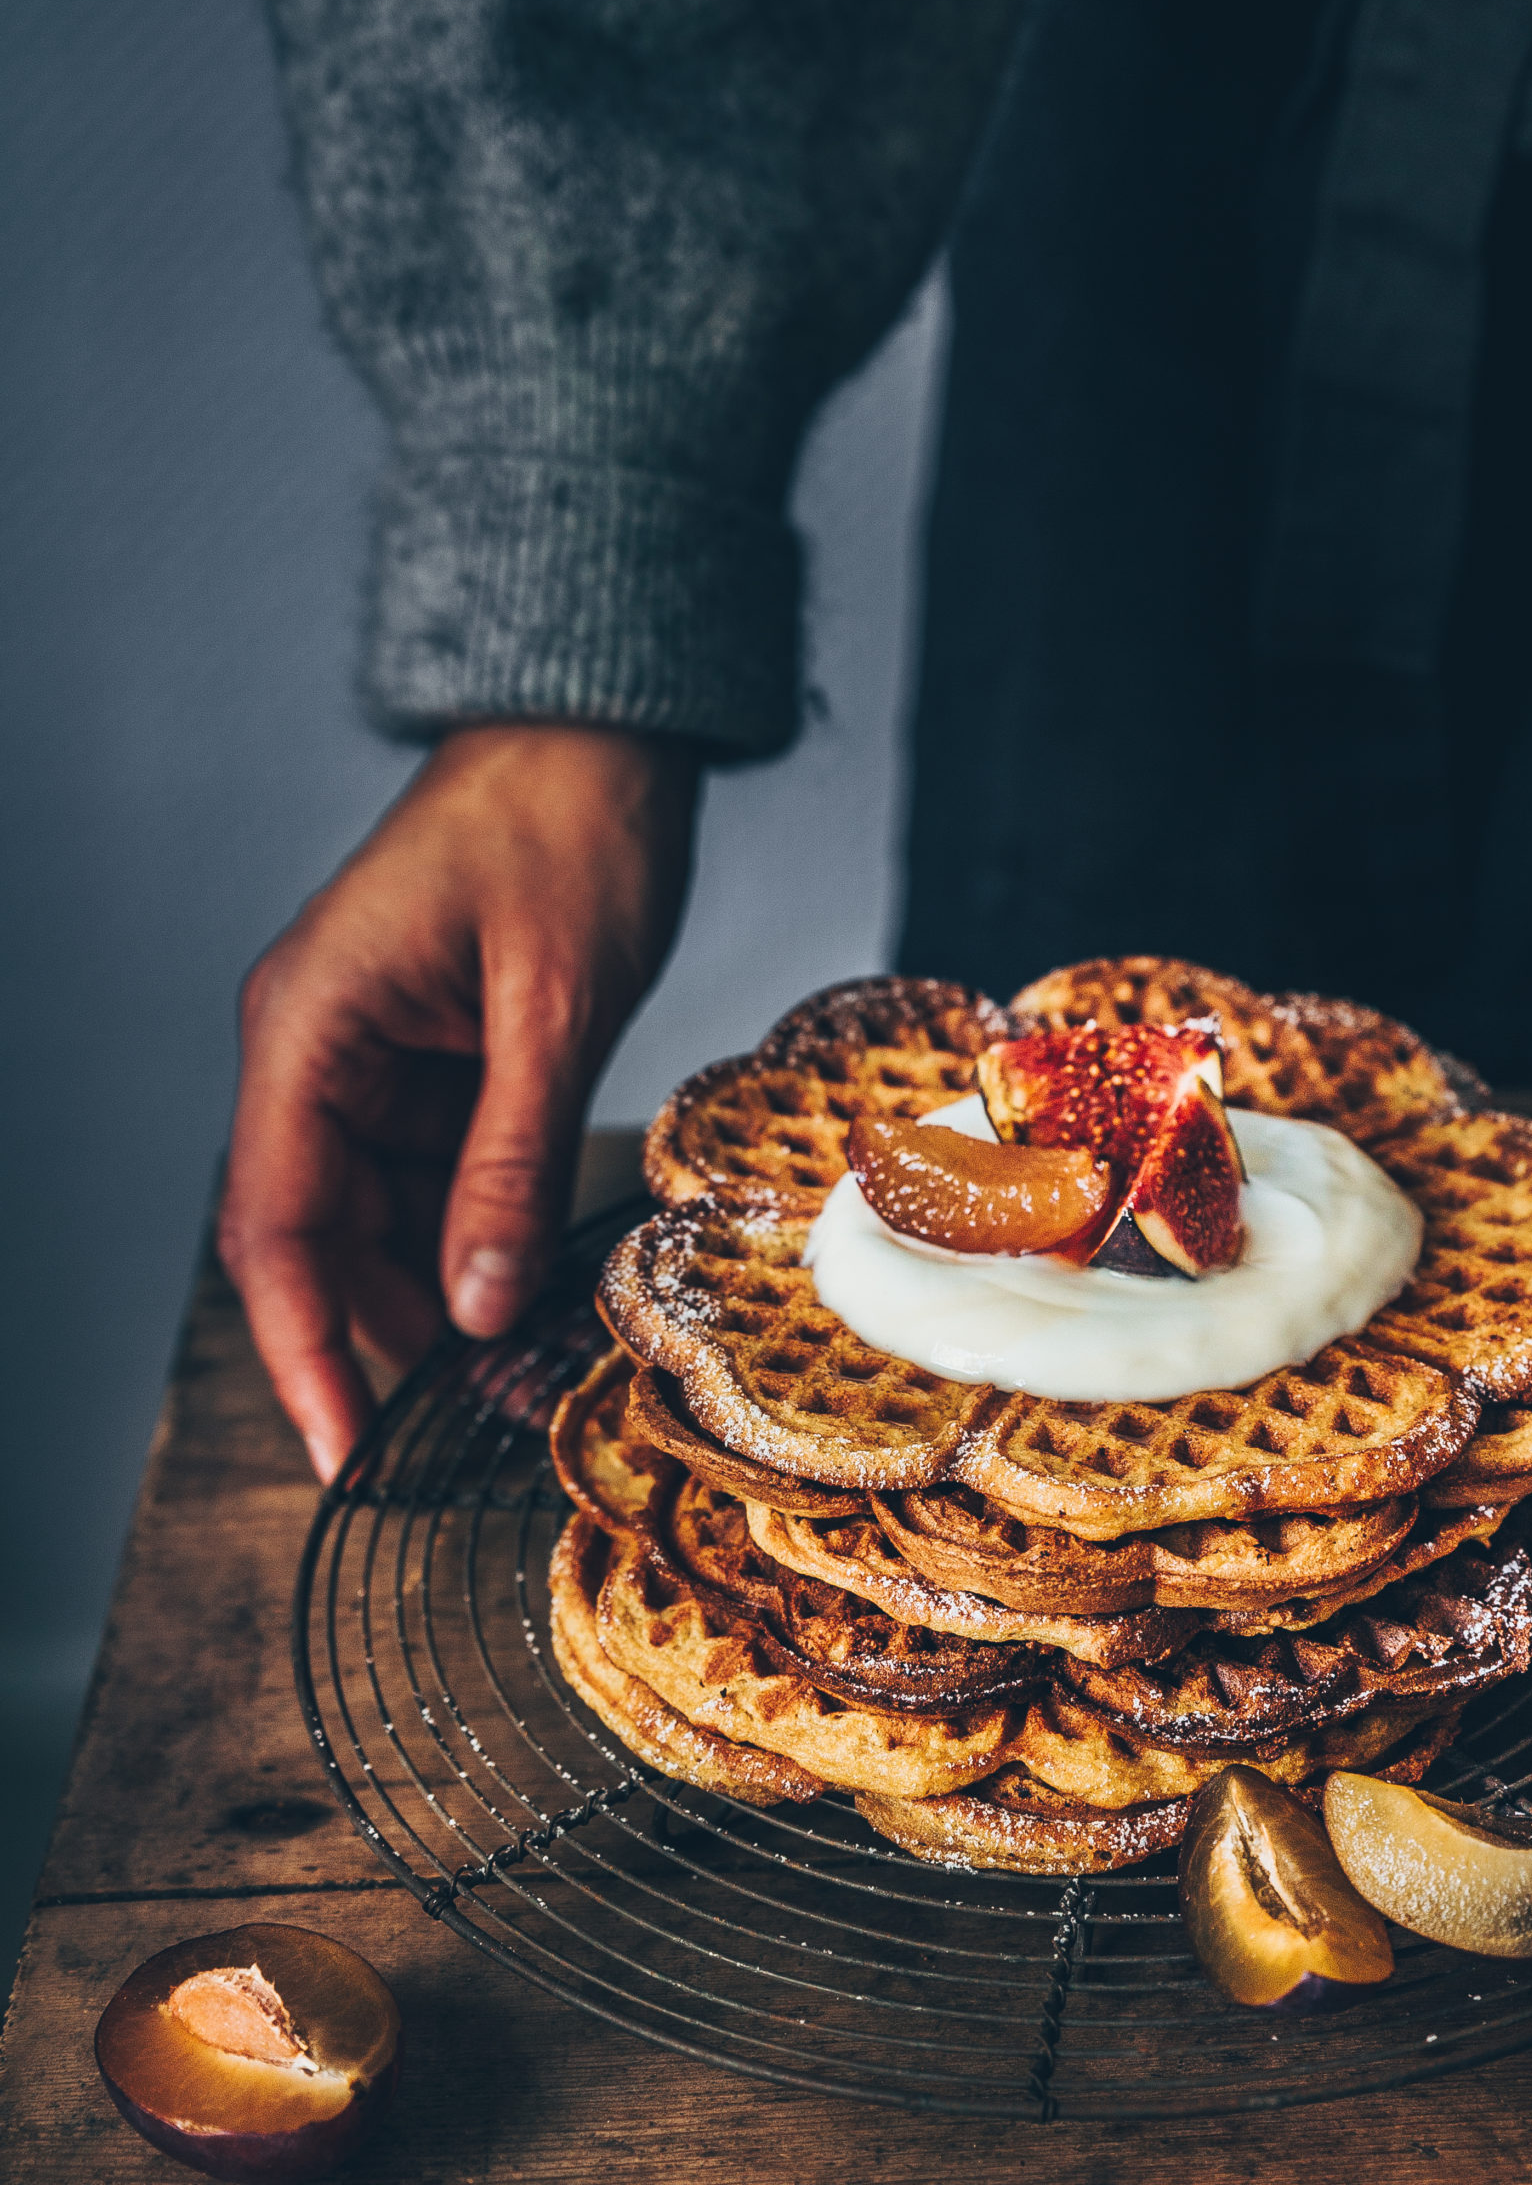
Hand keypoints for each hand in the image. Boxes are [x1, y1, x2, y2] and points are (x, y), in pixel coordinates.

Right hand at [219, 724, 697, 1480]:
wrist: (602, 729)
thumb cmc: (568, 825)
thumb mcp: (555, 1007)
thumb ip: (507, 1164)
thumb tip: (472, 1310)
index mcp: (309, 1026)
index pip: (275, 1226)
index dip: (304, 1352)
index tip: (345, 1455)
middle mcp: (316, 1049)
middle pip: (320, 1238)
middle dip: (389, 1341)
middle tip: (470, 1435)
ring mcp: (370, 1055)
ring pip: (380, 1219)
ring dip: (441, 1299)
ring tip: (523, 1380)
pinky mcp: (429, 1058)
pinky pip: (434, 1176)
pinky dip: (479, 1239)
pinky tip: (534, 1297)